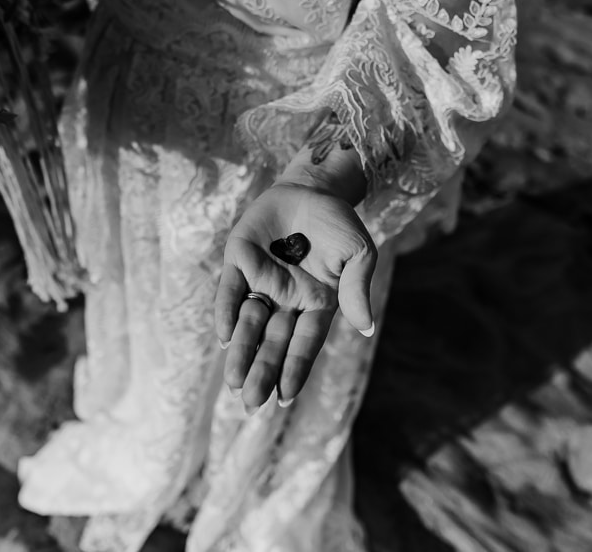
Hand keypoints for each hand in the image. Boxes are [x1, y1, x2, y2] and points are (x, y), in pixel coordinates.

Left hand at [215, 175, 376, 412]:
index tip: (284, 397)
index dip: (294, 368)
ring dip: (241, 351)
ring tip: (234, 381)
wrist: (312, 188)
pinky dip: (227, 312)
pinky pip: (230, 291)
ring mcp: (261, 282)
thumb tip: (366, 327)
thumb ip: (357, 288)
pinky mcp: (239, 261)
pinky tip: (225, 336)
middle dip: (262, 370)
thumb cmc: (338, 224)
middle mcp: (286, 300)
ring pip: (248, 323)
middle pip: (273, 341)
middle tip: (250, 402)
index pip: (304, 343)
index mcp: (317, 304)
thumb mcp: (358, 253)